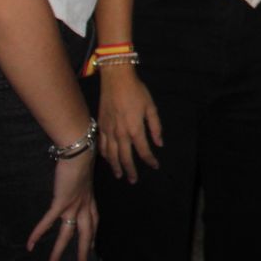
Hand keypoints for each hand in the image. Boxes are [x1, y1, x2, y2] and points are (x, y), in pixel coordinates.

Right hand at [28, 149, 97, 260]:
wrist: (80, 151)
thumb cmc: (81, 158)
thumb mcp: (85, 173)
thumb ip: (80, 180)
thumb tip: (76, 178)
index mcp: (90, 199)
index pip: (94, 222)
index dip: (92, 235)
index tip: (91, 246)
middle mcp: (84, 205)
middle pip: (86, 233)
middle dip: (83, 250)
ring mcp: (73, 205)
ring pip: (67, 234)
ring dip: (59, 250)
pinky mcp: (61, 202)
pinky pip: (48, 221)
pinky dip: (38, 233)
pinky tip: (30, 244)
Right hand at [97, 67, 162, 181]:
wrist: (116, 80)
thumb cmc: (136, 91)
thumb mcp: (151, 107)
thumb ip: (155, 127)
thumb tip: (159, 143)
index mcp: (135, 129)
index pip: (144, 151)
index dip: (150, 160)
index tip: (154, 166)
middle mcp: (121, 134)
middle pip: (125, 157)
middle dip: (131, 170)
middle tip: (133, 180)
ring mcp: (108, 131)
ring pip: (111, 155)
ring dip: (116, 166)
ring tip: (120, 175)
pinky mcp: (101, 126)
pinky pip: (102, 146)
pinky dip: (105, 155)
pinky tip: (108, 159)